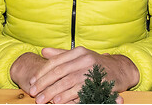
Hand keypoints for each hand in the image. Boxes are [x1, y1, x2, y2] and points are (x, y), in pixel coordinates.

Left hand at [18, 46, 137, 103]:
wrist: (120, 70)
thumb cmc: (96, 64)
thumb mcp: (80, 56)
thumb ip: (61, 54)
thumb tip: (43, 51)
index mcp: (78, 52)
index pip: (55, 62)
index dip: (42, 72)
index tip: (31, 82)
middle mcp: (85, 59)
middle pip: (59, 72)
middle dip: (44, 84)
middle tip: (33, 94)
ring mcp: (92, 70)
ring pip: (67, 83)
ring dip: (53, 93)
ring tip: (42, 100)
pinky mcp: (99, 82)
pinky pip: (80, 91)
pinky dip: (67, 98)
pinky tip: (58, 102)